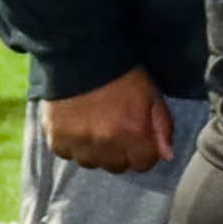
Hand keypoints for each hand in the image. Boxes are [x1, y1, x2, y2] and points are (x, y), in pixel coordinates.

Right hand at [41, 69, 173, 175]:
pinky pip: (66, 154)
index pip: (143, 164)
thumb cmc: (121, 75)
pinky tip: (75, 126)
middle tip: (114, 131)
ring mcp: (79, 143)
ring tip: (93, 128)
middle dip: (119, 153)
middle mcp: (106, 144)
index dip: (143, 152)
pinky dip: (71, 145)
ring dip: (94, 151)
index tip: (137, 139)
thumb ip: (162, 127)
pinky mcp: (56, 138)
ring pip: (91, 163)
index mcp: (133, 133)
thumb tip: (166, 156)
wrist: (79, 57)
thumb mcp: (152, 96)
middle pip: (117, 166)